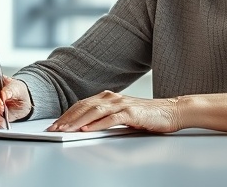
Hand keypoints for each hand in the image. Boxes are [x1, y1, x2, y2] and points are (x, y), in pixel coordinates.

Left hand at [47, 90, 181, 133]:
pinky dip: (97, 124)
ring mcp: (122, 104)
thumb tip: (84, 127)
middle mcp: (113, 97)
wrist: (172, 111)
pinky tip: (88, 130)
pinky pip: (111, 119)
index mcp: (108, 97)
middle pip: (84, 107)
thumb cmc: (147, 115)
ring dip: (77, 122)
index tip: (55, 125)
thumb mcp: (122, 115)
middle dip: (67, 119)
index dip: (67, 115)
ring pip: (94, 112)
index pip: (82, 105)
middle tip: (54, 130)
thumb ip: (105, 118)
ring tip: (65, 130)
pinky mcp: (131, 112)